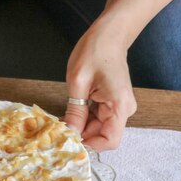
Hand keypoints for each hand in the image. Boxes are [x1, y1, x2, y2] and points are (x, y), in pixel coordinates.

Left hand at [63, 18, 137, 150]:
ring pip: (98, 128)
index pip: (110, 141)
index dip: (90, 145)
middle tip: (57, 134)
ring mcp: (119, 107)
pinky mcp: (112, 103)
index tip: (69, 141)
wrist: (109, 35)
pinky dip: (83, 119)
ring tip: (60, 123)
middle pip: (102, 135)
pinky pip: (98, 118)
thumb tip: (70, 133)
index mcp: (119, 106)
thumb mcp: (78, 81)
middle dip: (80, 135)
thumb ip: (75, 110)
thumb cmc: (94, 51)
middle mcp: (124, 110)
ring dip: (80, 127)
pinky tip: (68, 115)